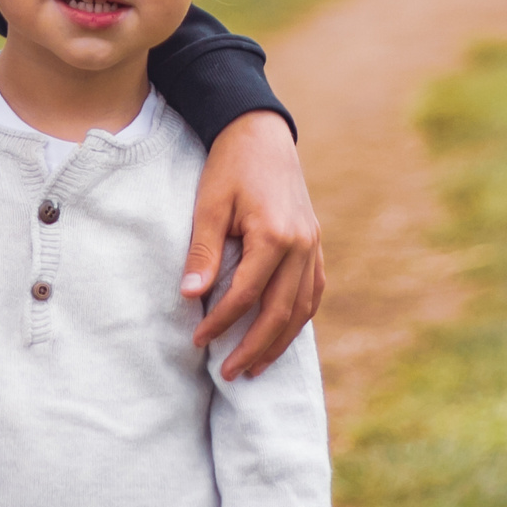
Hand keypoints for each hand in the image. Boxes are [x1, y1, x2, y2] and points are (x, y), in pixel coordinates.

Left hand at [184, 109, 324, 379]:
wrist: (260, 132)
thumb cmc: (230, 166)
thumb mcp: (209, 204)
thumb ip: (203, 251)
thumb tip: (190, 296)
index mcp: (275, 236)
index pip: (245, 296)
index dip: (221, 323)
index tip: (197, 340)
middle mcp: (302, 245)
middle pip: (280, 312)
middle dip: (254, 347)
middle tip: (229, 374)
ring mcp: (314, 245)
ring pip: (303, 308)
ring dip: (280, 341)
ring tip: (256, 366)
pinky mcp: (315, 243)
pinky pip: (314, 290)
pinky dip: (300, 317)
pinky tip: (283, 333)